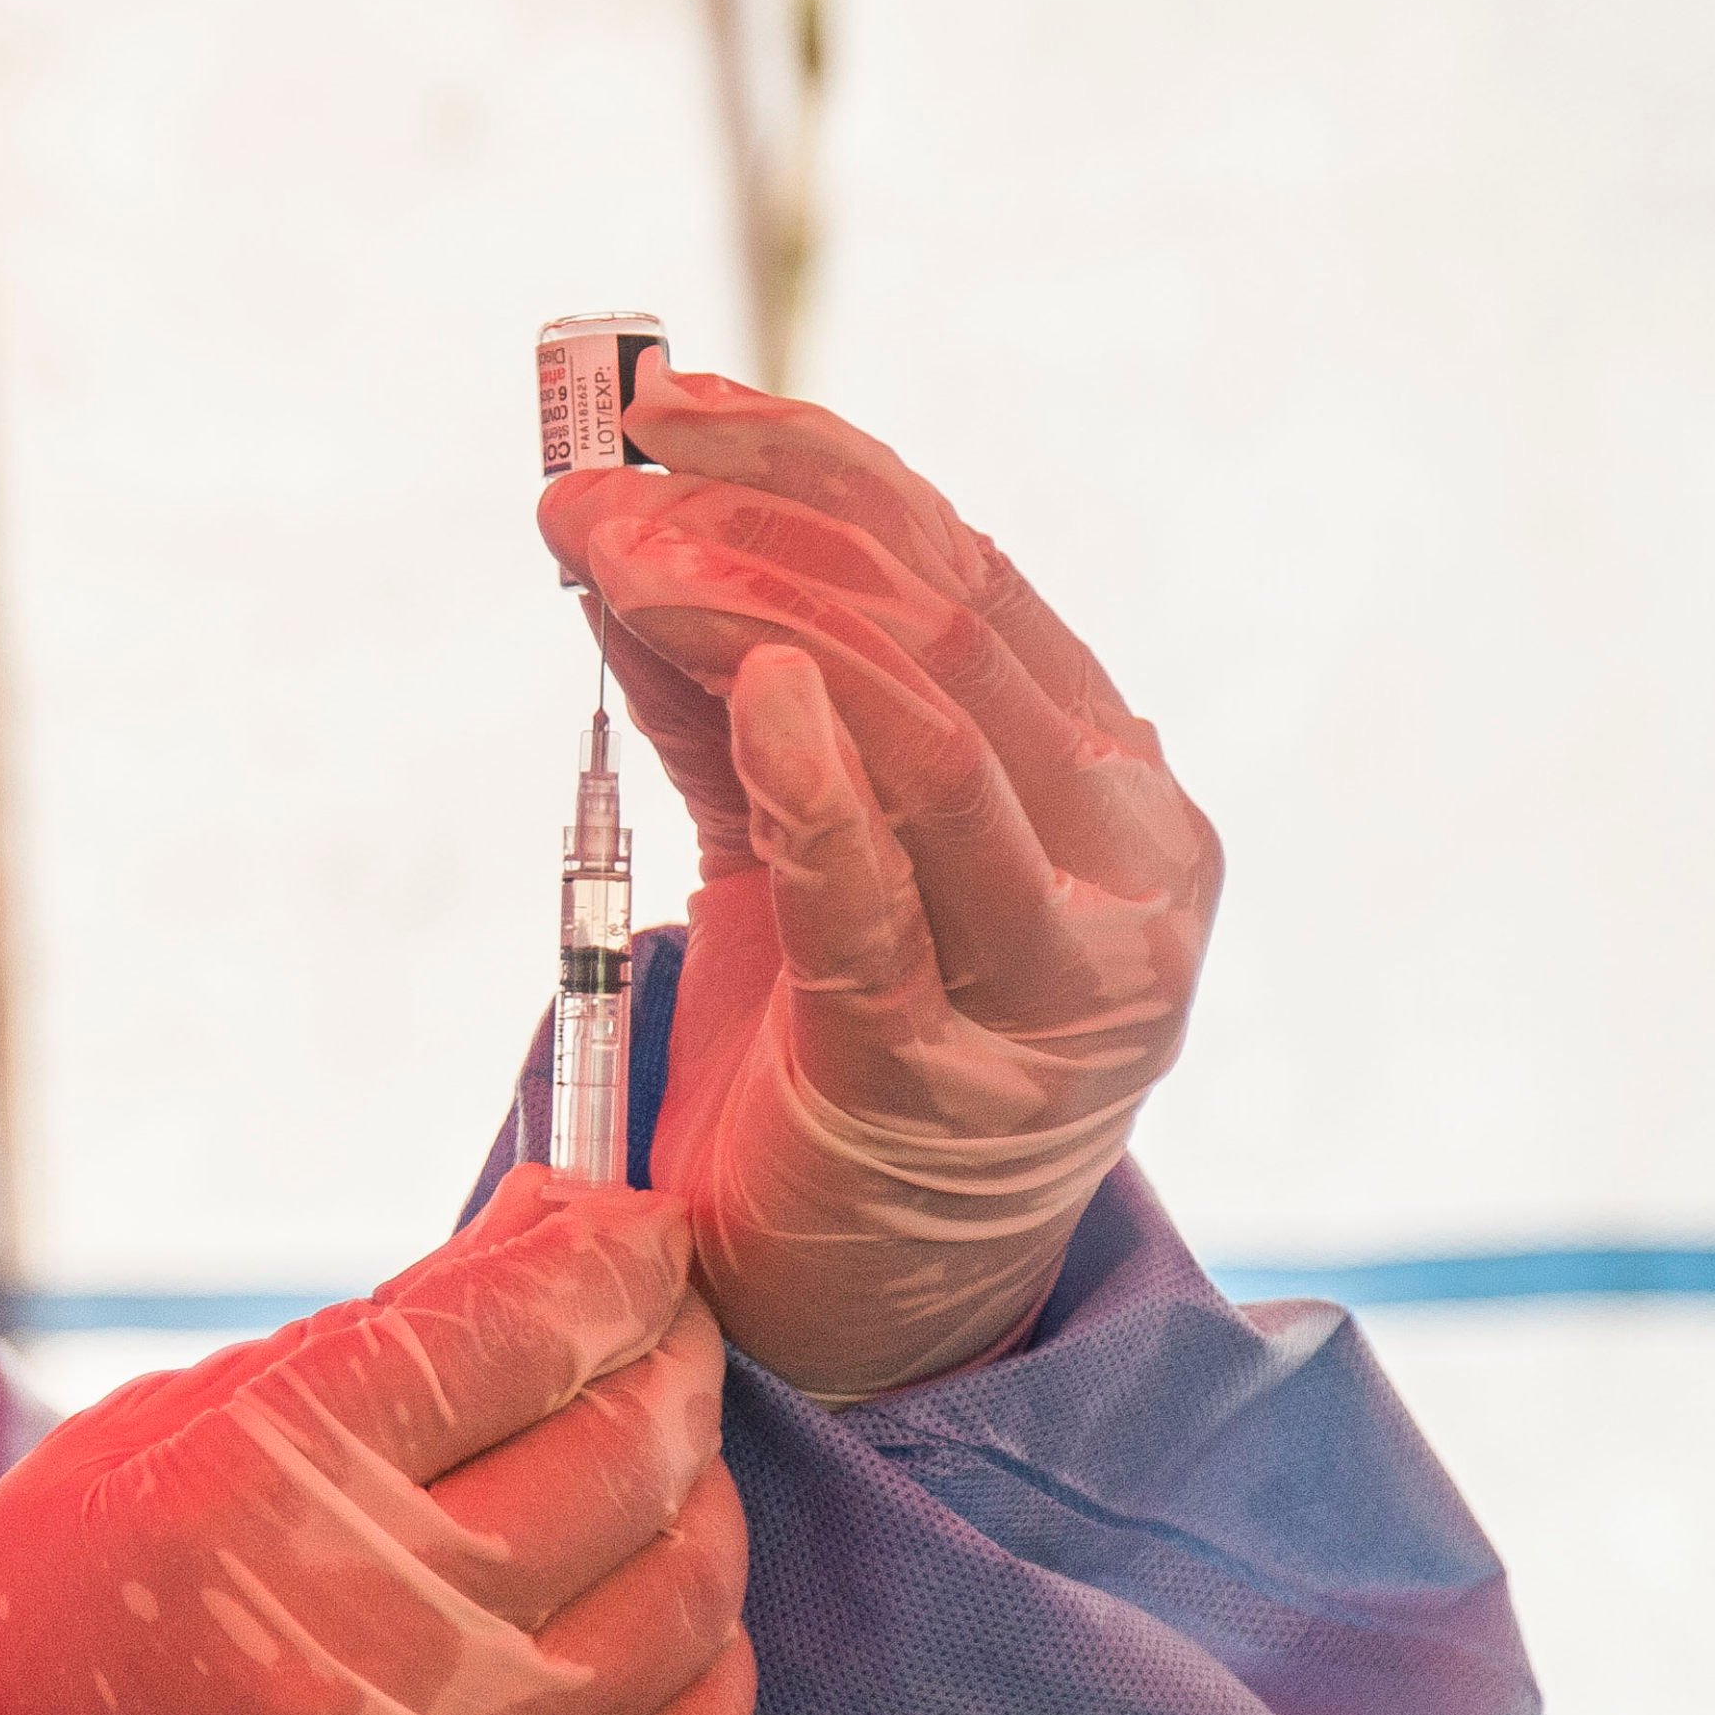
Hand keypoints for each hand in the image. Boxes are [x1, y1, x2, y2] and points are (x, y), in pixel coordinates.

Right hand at [0, 1170, 750, 1714]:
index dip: (603, 1248)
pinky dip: (707, 1639)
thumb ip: (361, 1341)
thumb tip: (541, 1235)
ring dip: (700, 1481)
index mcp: (254, 1492)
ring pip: (686, 1582)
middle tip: (655, 1308)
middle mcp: (373, 1628)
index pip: (504, 1330)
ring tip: (656, 1441)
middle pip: (620, 1442)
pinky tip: (658, 1591)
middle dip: (668, 1340)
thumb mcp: (154, 1435)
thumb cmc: (53, 1626)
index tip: (633, 1219)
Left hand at [538, 356, 1221, 1399]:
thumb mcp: (783, 845)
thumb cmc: (831, 1059)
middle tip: (588, 490)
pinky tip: (752, 682)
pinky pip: (881, 901)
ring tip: (608, 553)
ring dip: (746, 613)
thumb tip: (610, 530)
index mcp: (1107, 785)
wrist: (854, 1309)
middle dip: (751, 529)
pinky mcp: (946, 1076)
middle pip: (941, 628)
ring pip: (921, 734)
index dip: (812, 464)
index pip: (966, 568)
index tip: (661, 405)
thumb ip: (723, 698)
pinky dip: (819, 780)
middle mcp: (1126, 867)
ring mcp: (1058, 979)